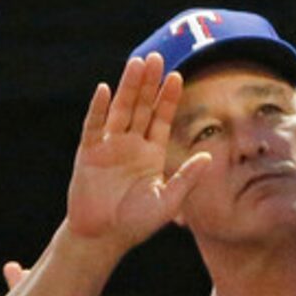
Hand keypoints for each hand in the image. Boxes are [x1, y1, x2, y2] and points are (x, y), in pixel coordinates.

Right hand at [64, 55, 209, 253]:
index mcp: (150, 153)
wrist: (102, 238)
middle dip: (148, 83)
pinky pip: (94, 126)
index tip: (177, 76)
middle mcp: (131, 144)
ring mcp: (108, 147)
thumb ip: (186, 179)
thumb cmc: (135, 223)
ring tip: (136, 63)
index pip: (161, 118)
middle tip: (155, 57)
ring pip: (120, 110)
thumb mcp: (167, 202)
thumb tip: (208, 157)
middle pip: (141, 107)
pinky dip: (99, 108)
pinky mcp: (88, 154)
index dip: (168, 98)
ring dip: (127, 87)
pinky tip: (105, 89)